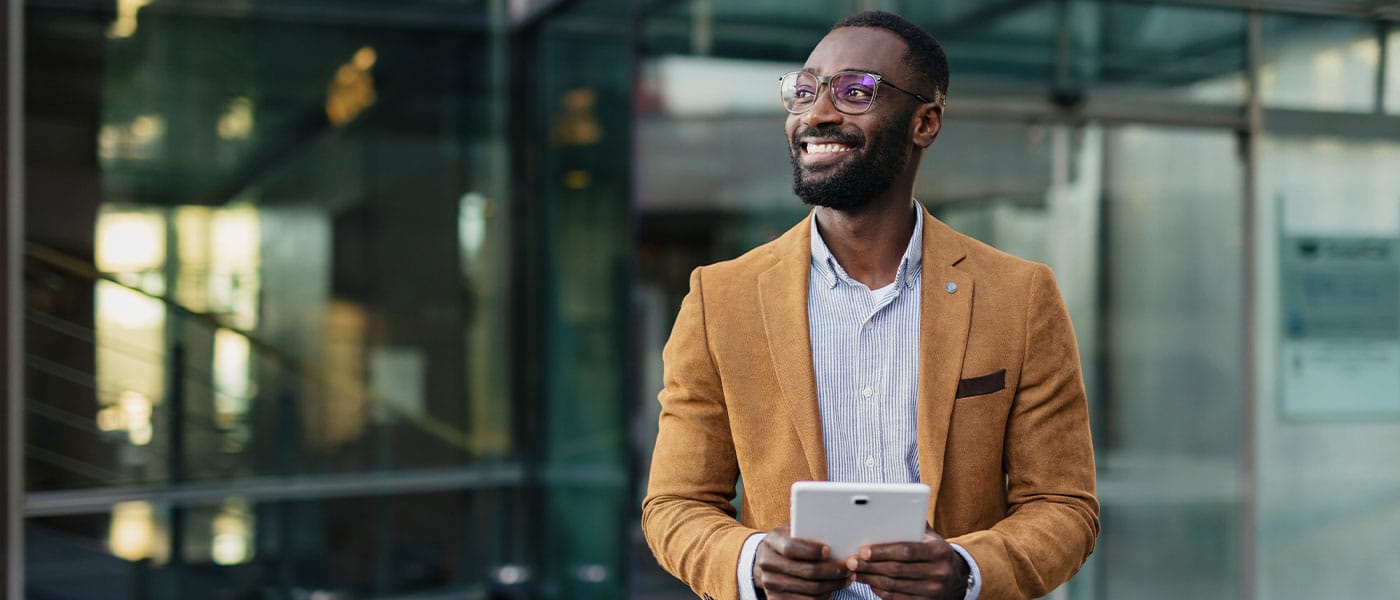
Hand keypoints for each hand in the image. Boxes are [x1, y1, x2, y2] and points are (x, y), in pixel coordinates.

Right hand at [752, 525, 850, 598]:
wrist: (766, 560)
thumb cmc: (786, 542)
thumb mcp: (790, 531)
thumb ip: (805, 530)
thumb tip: (832, 530)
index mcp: (771, 543)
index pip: (790, 548)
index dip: (811, 550)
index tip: (829, 550)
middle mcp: (767, 564)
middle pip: (805, 572)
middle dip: (832, 571)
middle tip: (848, 568)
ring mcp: (771, 584)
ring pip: (810, 590)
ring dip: (832, 586)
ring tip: (846, 579)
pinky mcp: (776, 599)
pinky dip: (823, 597)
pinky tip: (832, 590)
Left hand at [845, 533, 968, 598]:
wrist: (956, 577)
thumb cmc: (935, 551)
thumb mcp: (930, 536)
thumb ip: (913, 525)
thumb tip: (885, 511)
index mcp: (940, 551)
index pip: (906, 551)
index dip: (882, 551)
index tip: (863, 551)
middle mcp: (939, 572)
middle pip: (896, 570)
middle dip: (870, 566)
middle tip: (851, 562)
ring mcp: (933, 590)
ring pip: (893, 586)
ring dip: (870, 579)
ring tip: (855, 572)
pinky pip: (896, 599)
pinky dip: (879, 591)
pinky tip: (869, 582)